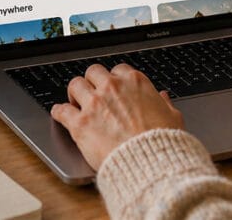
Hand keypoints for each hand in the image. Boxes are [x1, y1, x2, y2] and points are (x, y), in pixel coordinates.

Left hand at [50, 63, 183, 169]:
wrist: (149, 162)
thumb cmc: (163, 141)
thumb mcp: (172, 117)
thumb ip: (164, 103)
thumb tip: (162, 97)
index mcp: (135, 82)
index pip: (118, 70)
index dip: (115, 79)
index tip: (113, 87)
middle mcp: (112, 88)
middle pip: (93, 72)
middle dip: (92, 81)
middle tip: (91, 92)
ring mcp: (94, 104)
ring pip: (75, 85)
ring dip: (74, 93)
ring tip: (75, 101)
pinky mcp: (80, 124)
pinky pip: (61, 110)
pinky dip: (59, 111)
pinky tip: (59, 113)